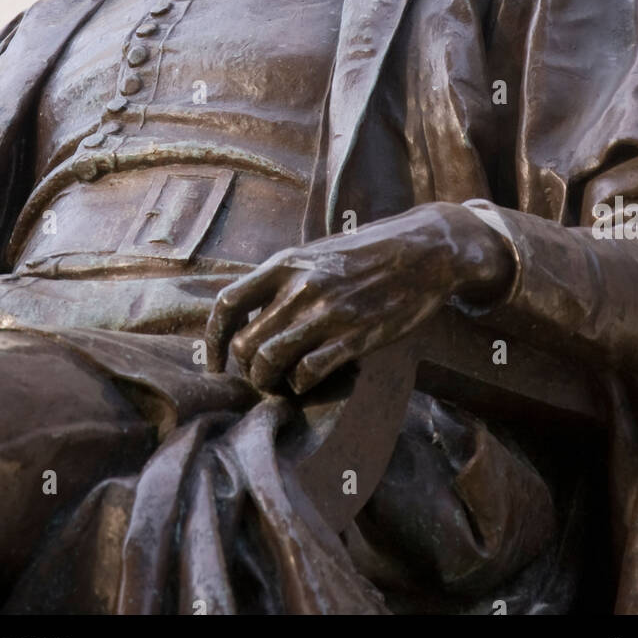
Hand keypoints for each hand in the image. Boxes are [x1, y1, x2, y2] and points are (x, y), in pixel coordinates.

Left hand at [203, 201, 512, 393]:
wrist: (423, 251)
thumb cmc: (368, 252)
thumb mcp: (317, 252)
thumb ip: (284, 278)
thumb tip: (250, 310)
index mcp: (286, 263)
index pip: (227, 304)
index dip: (213, 340)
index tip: (216, 361)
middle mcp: (300, 288)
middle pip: (245, 343)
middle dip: (246, 369)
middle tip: (260, 376)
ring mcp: (326, 314)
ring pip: (270, 363)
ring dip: (269, 382)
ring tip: (281, 384)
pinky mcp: (354, 338)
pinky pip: (308, 374)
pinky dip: (302, 386)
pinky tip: (310, 382)